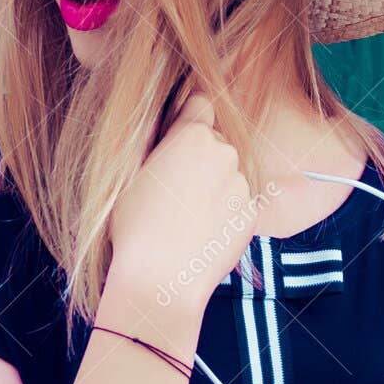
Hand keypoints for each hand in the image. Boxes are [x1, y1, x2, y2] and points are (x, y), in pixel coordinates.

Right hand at [109, 93, 254, 311]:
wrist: (161, 279)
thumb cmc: (135, 226)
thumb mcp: (132, 173)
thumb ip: (156, 139)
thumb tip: (169, 120)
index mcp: (192, 136)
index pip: (201, 104)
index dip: (190, 118)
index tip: (181, 135)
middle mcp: (224, 152)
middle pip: (216, 141)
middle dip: (201, 156)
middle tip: (176, 187)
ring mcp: (241, 184)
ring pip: (228, 173)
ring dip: (214, 185)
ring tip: (187, 215)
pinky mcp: (251, 212)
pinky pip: (237, 202)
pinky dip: (224, 211)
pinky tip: (201, 231)